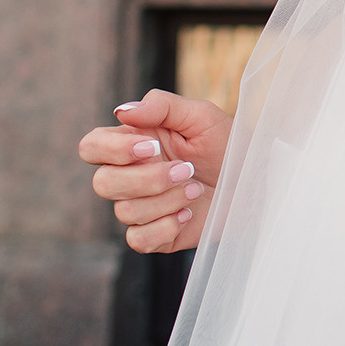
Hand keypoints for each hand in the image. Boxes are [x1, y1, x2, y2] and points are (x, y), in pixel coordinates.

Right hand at [79, 89, 231, 252]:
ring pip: (125, 211)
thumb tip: (122, 111)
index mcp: (132, 145)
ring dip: (167, 200)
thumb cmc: (226, 144)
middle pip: (103, 183)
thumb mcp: (201, 116)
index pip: (91, 147)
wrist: (253, 180)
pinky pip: (138, 239)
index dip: (112, 150)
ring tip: (196, 189)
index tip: (152, 148)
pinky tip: (187, 214)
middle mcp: (129, 176)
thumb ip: (162, 106)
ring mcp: (140, 207)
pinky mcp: (154, 235)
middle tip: (186, 170)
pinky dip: (165, 228)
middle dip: (148, 179)